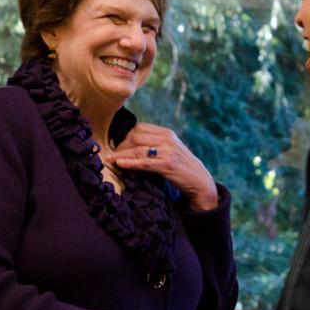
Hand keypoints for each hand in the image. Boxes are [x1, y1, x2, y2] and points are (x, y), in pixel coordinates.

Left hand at [103, 123, 217, 210]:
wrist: (199, 181)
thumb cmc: (181, 167)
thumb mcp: (170, 150)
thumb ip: (155, 144)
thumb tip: (131, 144)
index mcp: (167, 133)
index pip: (140, 127)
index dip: (125, 135)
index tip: (116, 144)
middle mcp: (167, 139)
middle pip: (136, 137)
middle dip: (121, 145)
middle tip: (111, 154)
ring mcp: (167, 151)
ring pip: (137, 149)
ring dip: (121, 154)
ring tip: (110, 160)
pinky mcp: (167, 164)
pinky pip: (143, 162)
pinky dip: (129, 162)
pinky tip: (120, 164)